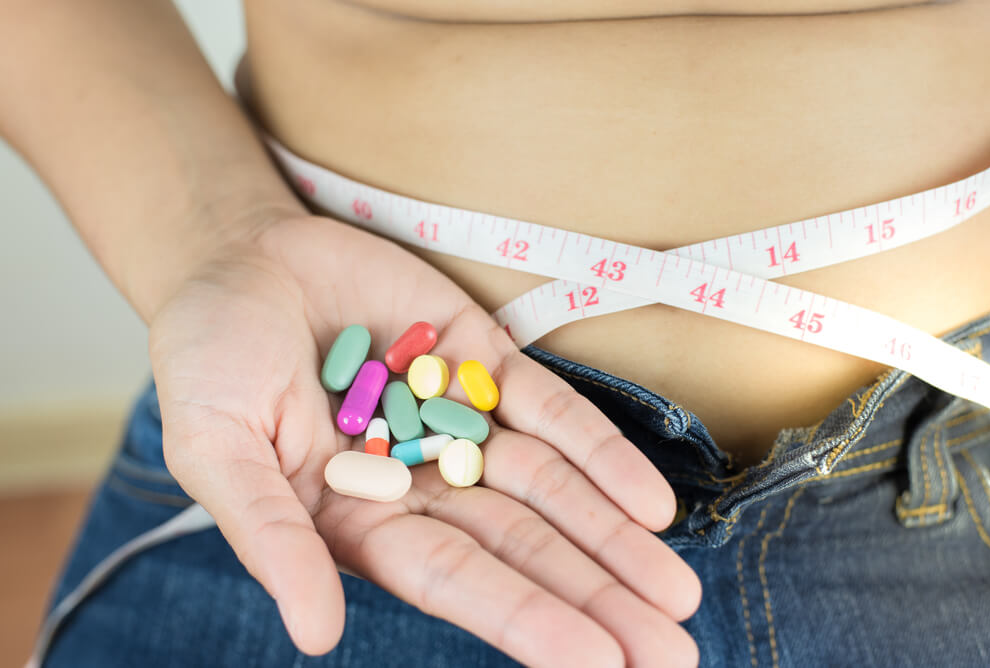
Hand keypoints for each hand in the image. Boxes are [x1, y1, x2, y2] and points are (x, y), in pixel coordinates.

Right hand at [150, 214, 700, 667]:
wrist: (242, 258)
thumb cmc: (210, 359)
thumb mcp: (215, 446)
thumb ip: (269, 534)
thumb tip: (316, 632)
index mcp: (361, 521)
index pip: (454, 581)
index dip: (525, 619)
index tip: (596, 663)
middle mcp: (424, 484)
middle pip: (524, 549)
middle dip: (596, 600)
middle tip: (671, 655)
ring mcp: (461, 422)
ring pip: (553, 491)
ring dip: (616, 539)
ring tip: (678, 593)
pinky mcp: (484, 362)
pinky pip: (554, 412)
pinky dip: (602, 454)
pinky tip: (652, 504)